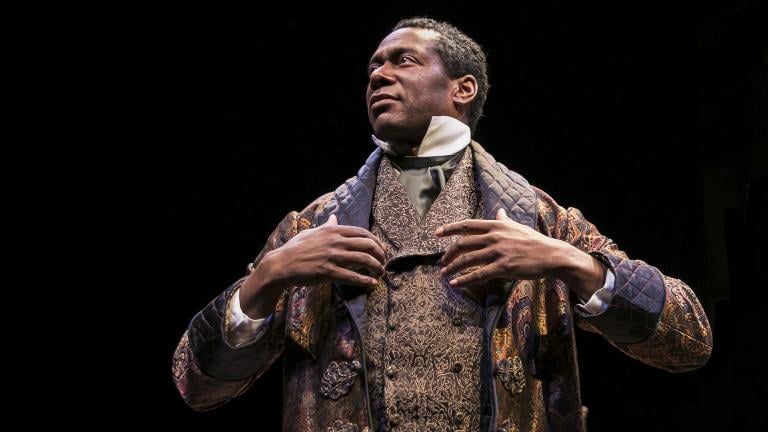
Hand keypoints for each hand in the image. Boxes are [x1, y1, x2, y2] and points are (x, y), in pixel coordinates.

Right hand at [266, 214, 386, 287]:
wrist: (282, 264)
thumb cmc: (297, 248)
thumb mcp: (313, 232)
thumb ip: (327, 226)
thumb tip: (334, 217)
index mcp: (333, 230)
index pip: (363, 233)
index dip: (376, 241)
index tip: (381, 249)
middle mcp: (335, 241)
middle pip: (367, 245)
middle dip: (380, 254)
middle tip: (384, 262)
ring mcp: (332, 256)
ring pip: (363, 260)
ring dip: (376, 267)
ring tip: (381, 272)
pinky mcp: (328, 272)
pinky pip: (352, 276)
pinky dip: (365, 280)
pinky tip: (372, 284)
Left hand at [436, 208, 605, 301]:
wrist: (551, 255)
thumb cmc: (535, 241)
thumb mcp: (518, 226)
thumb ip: (504, 220)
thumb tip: (499, 211)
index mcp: (496, 226)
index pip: (467, 225)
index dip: (450, 228)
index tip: (437, 233)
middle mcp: (494, 237)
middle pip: (463, 243)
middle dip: (449, 253)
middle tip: (441, 260)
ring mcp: (497, 252)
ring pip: (467, 259)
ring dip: (452, 267)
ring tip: (444, 274)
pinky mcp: (502, 267)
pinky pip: (478, 275)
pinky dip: (464, 280)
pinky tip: (455, 284)